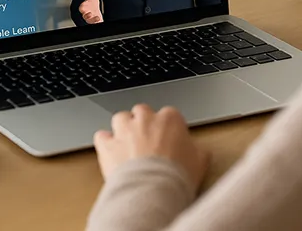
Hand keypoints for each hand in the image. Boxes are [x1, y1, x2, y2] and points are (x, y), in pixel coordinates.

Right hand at [79, 0, 102, 23]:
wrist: (96, 13)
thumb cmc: (92, 6)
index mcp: (84, 8)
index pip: (81, 7)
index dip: (82, 6)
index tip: (83, 6)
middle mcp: (87, 14)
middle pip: (84, 15)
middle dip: (86, 15)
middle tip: (88, 14)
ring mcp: (91, 19)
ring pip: (89, 20)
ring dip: (92, 20)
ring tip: (97, 18)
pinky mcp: (95, 22)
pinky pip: (95, 23)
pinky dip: (96, 22)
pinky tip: (99, 20)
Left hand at [93, 104, 210, 190]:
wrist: (153, 191)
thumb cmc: (177, 176)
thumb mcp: (200, 163)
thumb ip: (198, 151)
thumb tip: (199, 152)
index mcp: (170, 119)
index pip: (168, 114)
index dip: (168, 128)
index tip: (168, 140)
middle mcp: (146, 119)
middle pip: (142, 111)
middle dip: (143, 123)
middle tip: (147, 141)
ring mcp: (124, 130)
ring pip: (120, 118)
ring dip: (123, 128)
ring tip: (128, 144)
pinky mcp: (108, 145)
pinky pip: (102, 136)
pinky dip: (105, 142)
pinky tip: (110, 151)